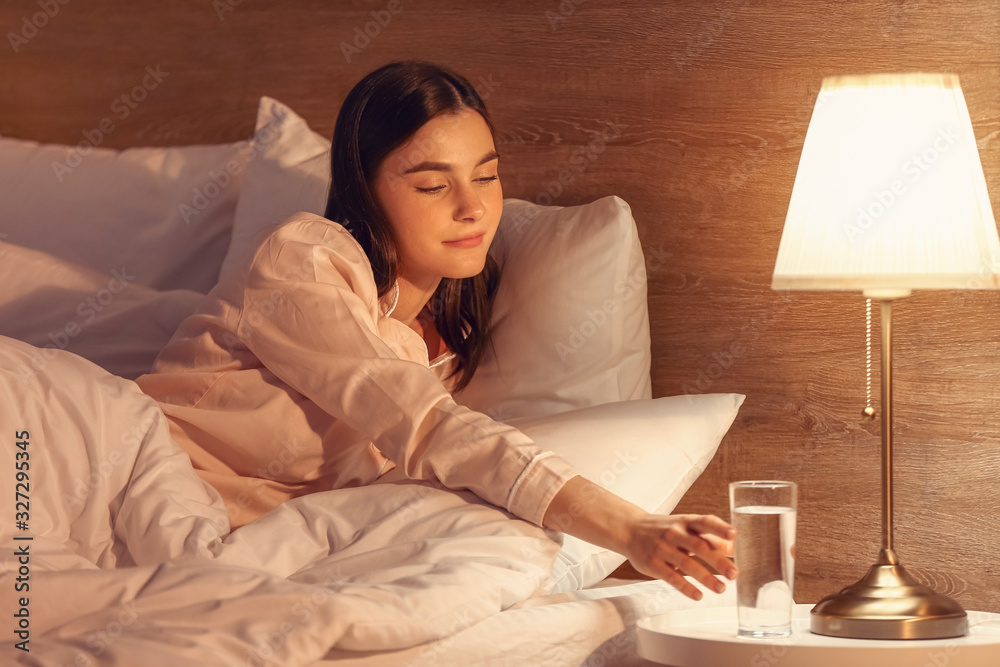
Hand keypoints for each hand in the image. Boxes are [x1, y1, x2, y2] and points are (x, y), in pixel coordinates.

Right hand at [623, 513, 737, 600]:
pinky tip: (698, 595)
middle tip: (734, 574)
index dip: (719, 528)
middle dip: (717, 561)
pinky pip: (671, 577)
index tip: (733, 534)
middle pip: (699, 546)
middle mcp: (674, 533)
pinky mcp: (653, 564)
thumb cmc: (663, 529)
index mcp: (685, 521)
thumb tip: (732, 549)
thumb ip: (708, 536)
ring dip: (705, 578)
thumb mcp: (684, 526)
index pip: (705, 522)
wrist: (629, 529)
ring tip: (721, 589)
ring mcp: (662, 548)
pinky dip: (685, 587)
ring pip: (687, 564)